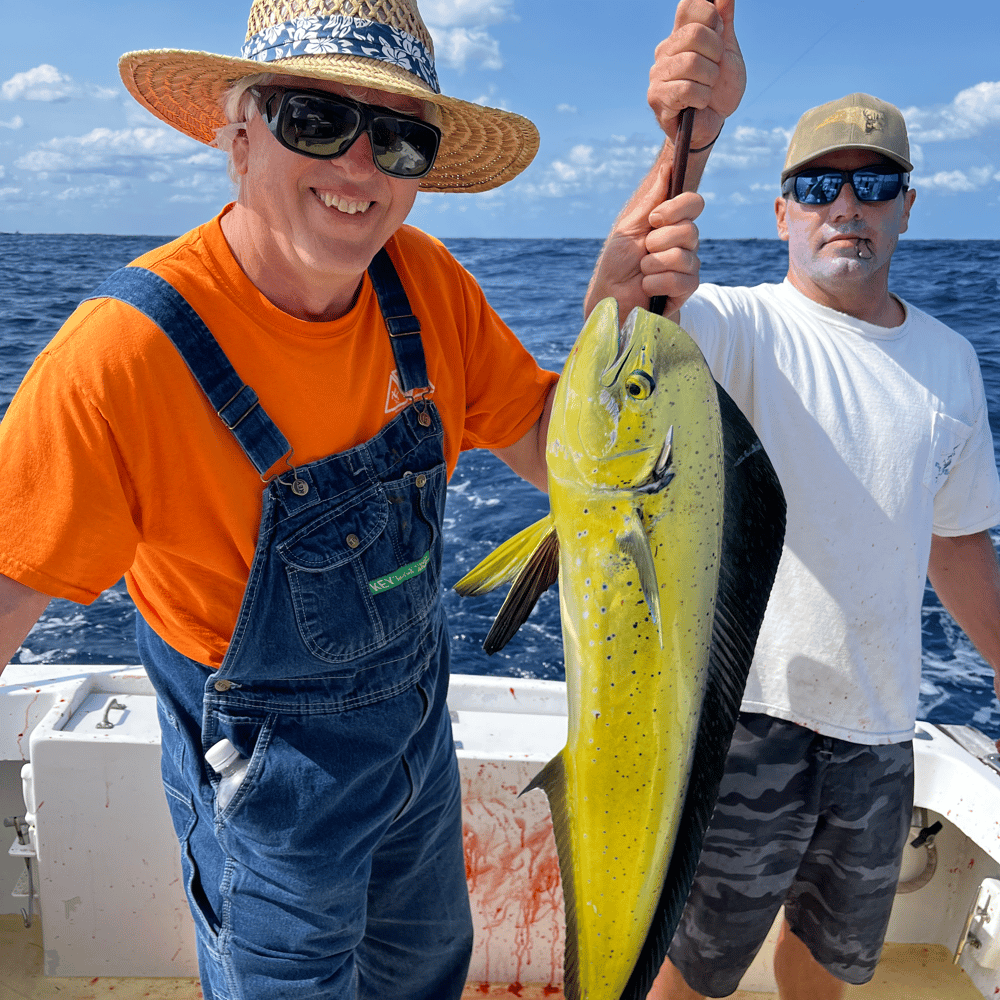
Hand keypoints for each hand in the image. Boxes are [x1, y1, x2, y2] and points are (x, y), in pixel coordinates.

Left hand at [586, 191, 702, 321]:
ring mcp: (688, 266)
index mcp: (673, 224)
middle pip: (690, 230)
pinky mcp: (686, 290)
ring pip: (683, 256)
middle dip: (657, 242)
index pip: (694, 203)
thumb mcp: (630, 227)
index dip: (677, 208)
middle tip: (643, 252)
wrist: (610, 296)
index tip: (654, 219)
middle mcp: (686, 243)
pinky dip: (656, 282)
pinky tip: (647, 287)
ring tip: (642, 272)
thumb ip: (651, 201)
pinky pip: (680, 280)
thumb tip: (667, 168)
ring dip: (653, 264)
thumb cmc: (617, 263)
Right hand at [648, 0, 745, 149]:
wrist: (712, 125)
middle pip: (696, 34)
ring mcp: (658, 74)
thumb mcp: (728, 52)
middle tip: (714, 69)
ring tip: (707, 88)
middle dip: (716, 54)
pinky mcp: (657, 98)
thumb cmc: (720, 89)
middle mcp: (665, 50)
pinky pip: (687, 89)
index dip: (710, 16)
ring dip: (710, 79)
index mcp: (680, 34)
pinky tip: (699, 103)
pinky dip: (702, 98)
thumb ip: (725, 21)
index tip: (718, 36)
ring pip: (692, 63)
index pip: (689, 5)